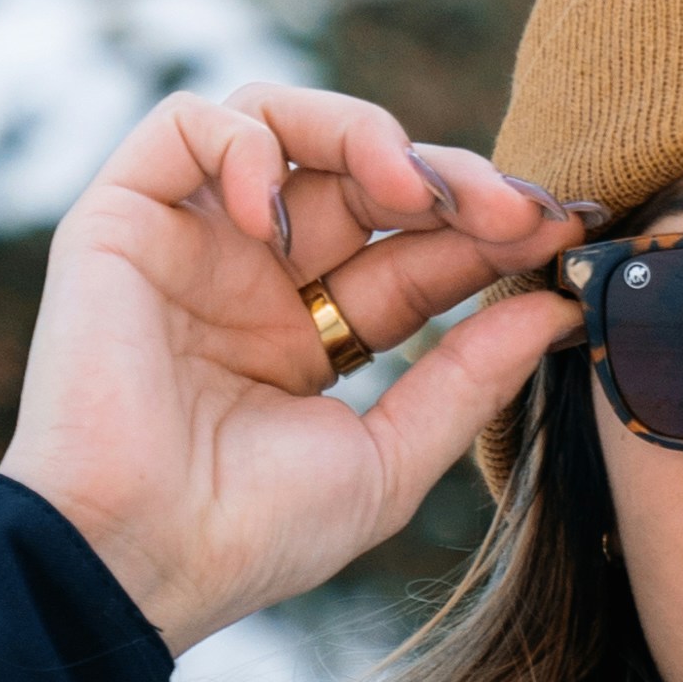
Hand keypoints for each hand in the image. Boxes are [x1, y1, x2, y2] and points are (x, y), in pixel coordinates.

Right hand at [0, 79, 577, 652]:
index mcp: (313, 332)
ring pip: (284, 123)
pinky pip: (183, 125)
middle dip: (450, 180)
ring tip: (411, 191)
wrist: (134, 558)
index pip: (416, 249)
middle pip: (365, 178)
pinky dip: (245, 142)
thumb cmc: (250, 534)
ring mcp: (191, 243)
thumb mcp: (389, 459)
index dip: (488, 230)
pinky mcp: (120, 220)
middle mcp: (253, 276)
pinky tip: (283, 222)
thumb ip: (469, 379)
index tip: (561, 230)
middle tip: (513, 213)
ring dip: (361, 135)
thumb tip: (557, 309)